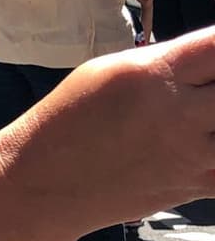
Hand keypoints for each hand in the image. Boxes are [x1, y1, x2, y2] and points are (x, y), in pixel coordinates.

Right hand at [0, 28, 214, 225]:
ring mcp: (192, 152)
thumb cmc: (68, 122)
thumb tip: (210, 61)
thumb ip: (167, 63)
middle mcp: (178, 112)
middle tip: (204, 90)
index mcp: (152, 72)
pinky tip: (203, 145)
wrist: (43, 183)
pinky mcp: (197, 185)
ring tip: (203, 119)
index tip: (214, 56)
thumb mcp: (109, 72)